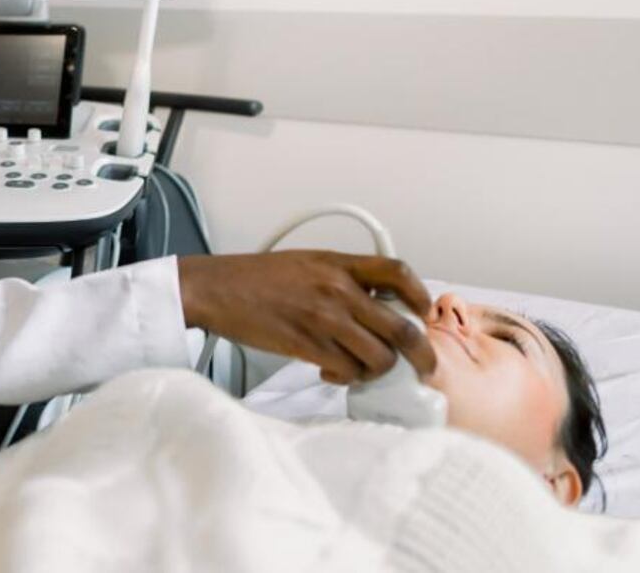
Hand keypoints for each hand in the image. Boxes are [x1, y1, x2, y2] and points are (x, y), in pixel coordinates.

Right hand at [176, 249, 435, 384]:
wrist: (216, 289)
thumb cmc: (255, 278)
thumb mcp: (306, 263)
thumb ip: (342, 277)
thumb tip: (375, 304)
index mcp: (338, 263)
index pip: (399, 273)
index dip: (421, 296)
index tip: (424, 313)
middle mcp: (338, 290)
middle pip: (402, 328)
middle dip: (422, 355)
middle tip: (423, 368)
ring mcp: (325, 320)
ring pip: (379, 358)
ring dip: (377, 370)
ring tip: (361, 368)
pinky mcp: (308, 346)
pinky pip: (348, 372)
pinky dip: (347, 377)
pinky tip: (332, 370)